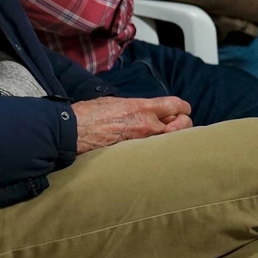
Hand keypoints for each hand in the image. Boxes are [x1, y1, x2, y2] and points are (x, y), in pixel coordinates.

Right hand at [73, 96, 191, 153]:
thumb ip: (136, 107)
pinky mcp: (136, 155)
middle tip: (173, 127)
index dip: (183, 109)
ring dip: (172, 139)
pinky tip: (151, 151)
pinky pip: (157, 152)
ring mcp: (143, 142)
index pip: (178, 105)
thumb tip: (143, 112)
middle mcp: (148, 124)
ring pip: (173, 141)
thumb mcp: (115, 102)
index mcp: (142, 107)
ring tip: (163, 139)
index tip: (179, 111)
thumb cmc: (89, 113)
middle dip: (182, 125)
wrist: (73, 130)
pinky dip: (158, 150)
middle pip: (183, 124)